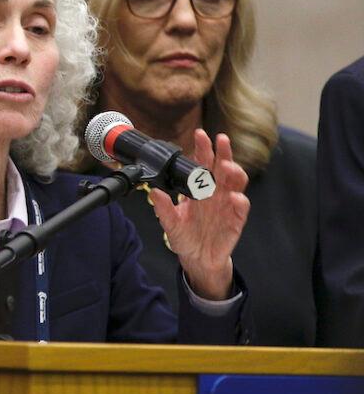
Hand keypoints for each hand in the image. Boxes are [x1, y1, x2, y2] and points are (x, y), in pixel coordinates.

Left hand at [147, 130, 248, 299]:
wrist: (198, 259)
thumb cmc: (185, 236)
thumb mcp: (170, 222)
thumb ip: (163, 208)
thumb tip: (153, 191)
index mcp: (199, 189)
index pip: (203, 164)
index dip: (203, 149)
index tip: (200, 134)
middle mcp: (216, 193)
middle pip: (223, 168)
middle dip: (223, 153)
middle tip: (221, 140)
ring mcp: (227, 205)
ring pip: (237, 184)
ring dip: (234, 173)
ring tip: (227, 167)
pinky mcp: (236, 220)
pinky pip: (241, 209)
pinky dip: (239, 202)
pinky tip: (235, 197)